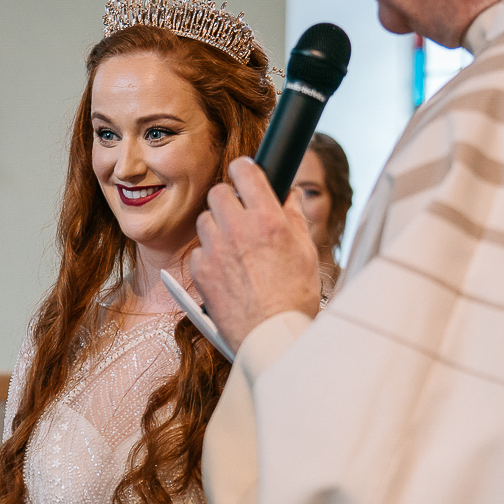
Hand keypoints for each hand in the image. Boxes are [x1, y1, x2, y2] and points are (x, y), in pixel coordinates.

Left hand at [193, 157, 321, 351]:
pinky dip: (208, 256)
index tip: (244, 172)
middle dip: (228, 199)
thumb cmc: (294, 298)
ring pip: (204, 220)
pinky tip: (224, 269)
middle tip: (239, 214)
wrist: (271, 335)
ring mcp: (215, 250)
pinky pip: (197, 251)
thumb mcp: (306, 252)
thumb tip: (290, 195)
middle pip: (218, 192)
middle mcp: (238, 229)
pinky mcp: (200, 271)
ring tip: (233, 245)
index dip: (244, 168)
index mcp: (267, 219)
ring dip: (216, 226)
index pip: (245, 171)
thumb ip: (294, 217)